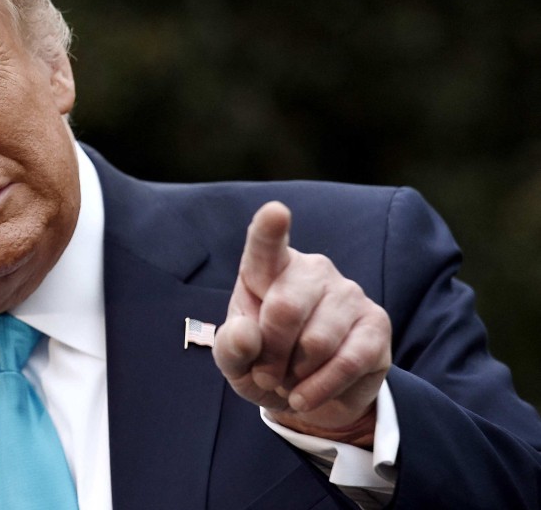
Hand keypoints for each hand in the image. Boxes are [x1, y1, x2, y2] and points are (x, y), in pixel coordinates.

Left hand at [212, 202, 391, 445]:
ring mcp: (348, 293)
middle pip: (285, 309)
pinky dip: (320, 389)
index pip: (266, 245)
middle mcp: (312, 270)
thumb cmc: (262, 364)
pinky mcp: (377, 324)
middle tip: (265, 374)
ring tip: (290, 379)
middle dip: (269, 354)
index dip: (269, 229)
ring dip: (294, 376)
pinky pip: (346, 362)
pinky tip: (307, 395)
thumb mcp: (234, 362)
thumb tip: (245, 334)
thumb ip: (230, 346)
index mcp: (269, 269)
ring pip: (316, 342)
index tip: (275, 212)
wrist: (307, 396)